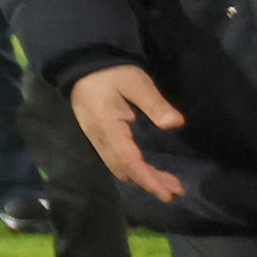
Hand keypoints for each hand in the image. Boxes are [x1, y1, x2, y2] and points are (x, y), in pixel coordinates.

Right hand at [73, 60, 190, 206]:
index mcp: (108, 128)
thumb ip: (155, 104)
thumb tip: (175, 124)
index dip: (149, 179)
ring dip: (141, 178)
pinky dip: (132, 169)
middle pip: (123, 169)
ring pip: (118, 167)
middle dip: (148, 183)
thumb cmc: (111, 73)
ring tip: (166, 184)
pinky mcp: (97, 135)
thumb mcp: (137, 83)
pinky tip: (145, 169)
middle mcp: (99, 138)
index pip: (129, 161)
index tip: (168, 193)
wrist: (80, 63)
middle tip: (175, 191)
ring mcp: (96, 138)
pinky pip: (114, 159)